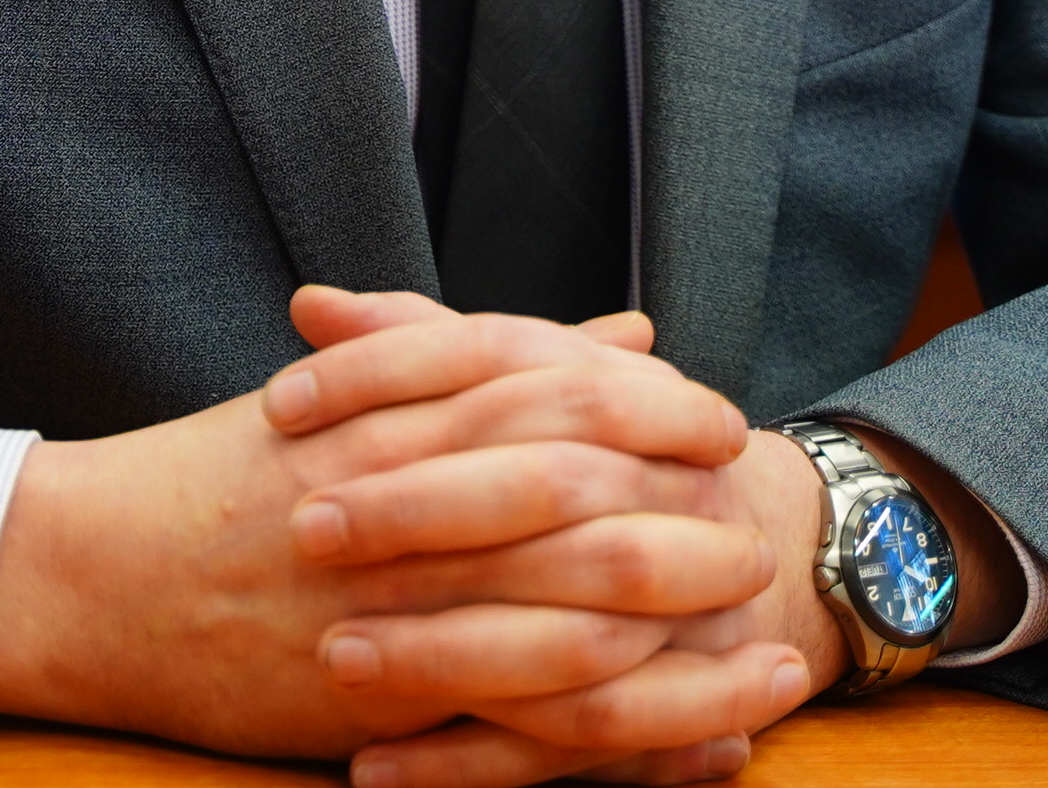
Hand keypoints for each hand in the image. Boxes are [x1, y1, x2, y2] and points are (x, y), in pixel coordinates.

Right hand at [0, 289, 803, 764]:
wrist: (81, 571)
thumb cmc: (218, 475)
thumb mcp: (349, 393)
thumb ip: (492, 358)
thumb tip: (631, 331)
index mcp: (391, 417)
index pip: (544, 395)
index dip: (645, 408)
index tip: (720, 417)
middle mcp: (395, 506)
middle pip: (571, 503)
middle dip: (679, 516)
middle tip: (757, 523)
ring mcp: (385, 608)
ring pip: (559, 621)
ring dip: (675, 636)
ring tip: (764, 638)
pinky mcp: (374, 702)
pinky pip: (515, 728)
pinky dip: (612, 736)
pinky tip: (690, 744)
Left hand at [273, 302, 832, 787]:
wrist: (764, 548)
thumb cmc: (603, 460)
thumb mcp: (529, 388)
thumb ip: (423, 346)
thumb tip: (311, 305)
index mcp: (624, 400)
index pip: (507, 357)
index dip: (390, 370)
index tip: (283, 404)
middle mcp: (666, 491)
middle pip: (548, 490)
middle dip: (421, 509)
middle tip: (305, 528)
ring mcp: (683, 606)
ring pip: (571, 637)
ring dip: (445, 653)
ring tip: (332, 661)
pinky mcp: (664, 705)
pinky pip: (570, 749)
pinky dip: (467, 765)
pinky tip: (372, 767)